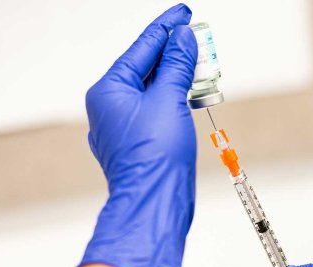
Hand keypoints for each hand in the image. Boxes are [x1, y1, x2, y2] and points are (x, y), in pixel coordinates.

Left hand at [79, 4, 196, 266]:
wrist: (155, 202)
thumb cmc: (154, 158)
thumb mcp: (168, 99)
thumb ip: (175, 65)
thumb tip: (181, 38)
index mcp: (108, 91)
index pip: (140, 48)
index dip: (166, 28)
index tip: (183, 14)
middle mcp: (111, 107)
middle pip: (146, 69)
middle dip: (175, 53)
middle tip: (198, 37)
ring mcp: (125, 127)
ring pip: (154, 91)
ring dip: (180, 78)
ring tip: (203, 66)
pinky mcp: (141, 143)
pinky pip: (158, 111)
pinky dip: (177, 100)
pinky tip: (195, 94)